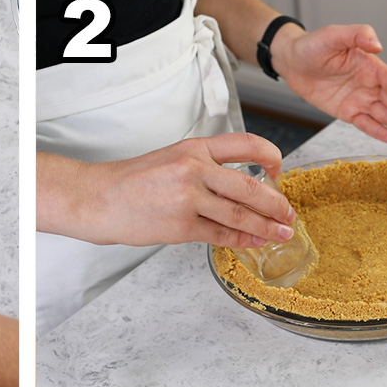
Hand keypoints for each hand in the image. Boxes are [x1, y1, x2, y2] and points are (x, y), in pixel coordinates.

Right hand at [39, 133, 294, 247]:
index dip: (272, 155)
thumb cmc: (131, 181)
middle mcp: (194, 169)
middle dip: (277, 203)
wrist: (97, 199)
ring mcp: (188, 198)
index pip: (246, 144)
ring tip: (282, 233)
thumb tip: (240, 186)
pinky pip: (221, 235)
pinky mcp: (181, 226)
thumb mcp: (170, 159)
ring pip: (240, 214)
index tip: (279, 169)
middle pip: (251, 185)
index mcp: (194, 148)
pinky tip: (253, 242)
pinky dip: (242, 241)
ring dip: (266, 227)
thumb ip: (204, 167)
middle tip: (289, 214)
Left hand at [272, 24, 386, 144]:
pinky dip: (380, 132)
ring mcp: (359, 99)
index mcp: (372, 66)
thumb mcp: (335, 35)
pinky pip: (365, 124)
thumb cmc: (313, 45)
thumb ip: (359, 36)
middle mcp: (370, 84)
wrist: (291, 60)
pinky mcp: (346, 111)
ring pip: (386, 116)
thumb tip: (379, 46)